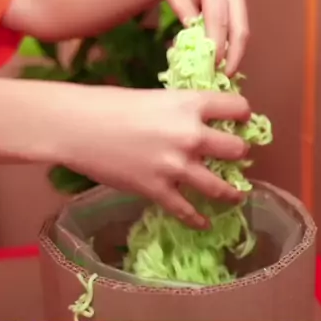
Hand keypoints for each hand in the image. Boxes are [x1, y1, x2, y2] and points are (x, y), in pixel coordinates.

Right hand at [57, 85, 250, 228]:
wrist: (77, 127)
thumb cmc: (108, 105)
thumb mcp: (154, 97)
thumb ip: (179, 111)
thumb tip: (194, 122)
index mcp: (189, 104)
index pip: (238, 106)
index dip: (243, 114)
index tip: (241, 121)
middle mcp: (190, 135)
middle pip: (237, 149)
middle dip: (239, 153)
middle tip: (236, 157)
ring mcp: (176, 166)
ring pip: (221, 186)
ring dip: (232, 192)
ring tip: (236, 195)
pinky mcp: (158, 190)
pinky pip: (187, 211)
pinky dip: (198, 220)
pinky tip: (203, 223)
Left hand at [155, 0, 248, 73]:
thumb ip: (185, 12)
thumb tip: (197, 39)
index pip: (218, 16)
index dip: (217, 42)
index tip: (213, 64)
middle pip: (239, 24)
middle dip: (234, 53)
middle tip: (226, 75)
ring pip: (242, 26)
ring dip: (234, 50)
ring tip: (223, 69)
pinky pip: (239, 21)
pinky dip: (231, 40)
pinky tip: (223, 55)